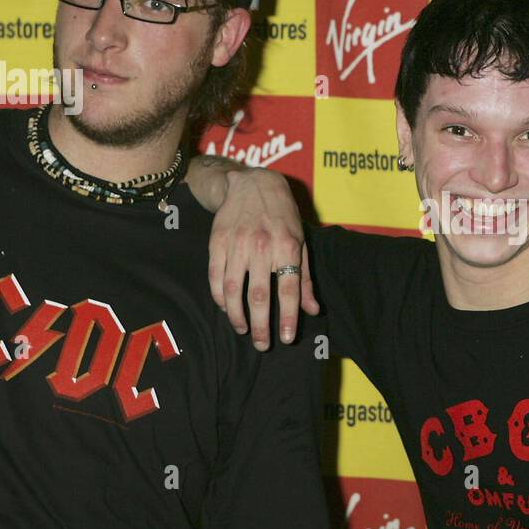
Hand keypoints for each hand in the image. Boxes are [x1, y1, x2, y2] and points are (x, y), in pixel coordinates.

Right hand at [207, 167, 318, 349]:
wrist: (252, 184)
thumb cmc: (283, 216)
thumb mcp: (301, 243)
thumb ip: (305, 279)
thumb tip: (313, 310)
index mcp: (287, 246)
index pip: (288, 289)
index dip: (287, 317)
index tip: (286, 338)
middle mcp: (262, 245)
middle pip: (258, 295)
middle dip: (260, 326)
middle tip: (262, 344)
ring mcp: (237, 244)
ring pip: (232, 290)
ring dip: (237, 316)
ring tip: (243, 330)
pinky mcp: (217, 242)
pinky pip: (215, 277)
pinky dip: (219, 298)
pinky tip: (226, 309)